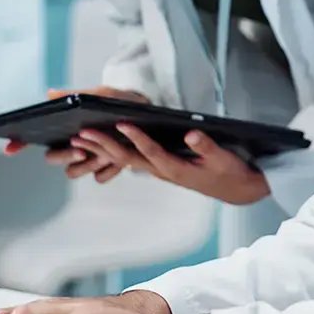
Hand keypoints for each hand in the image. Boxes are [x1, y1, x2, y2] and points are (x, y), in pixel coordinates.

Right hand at [4, 87, 149, 187]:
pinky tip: (119, 160)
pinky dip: (108, 170)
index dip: (18, 143)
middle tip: (82, 148)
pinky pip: (99, 178)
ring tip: (107, 151)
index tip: (10, 147)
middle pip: (52, 158)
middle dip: (65, 155)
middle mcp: (72, 145)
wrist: (146, 112)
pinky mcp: (106, 169)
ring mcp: (88, 159)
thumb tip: (51, 94)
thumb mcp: (101, 94)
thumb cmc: (119, 101)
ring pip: (74, 172)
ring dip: (89, 163)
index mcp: (66, 128)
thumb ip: (78, 95)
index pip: (34, 137)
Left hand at [77, 123, 269, 205]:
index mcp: (176, 169)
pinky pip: (131, 160)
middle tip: (82, 133)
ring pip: (125, 160)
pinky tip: (98, 144)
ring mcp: (159, 170)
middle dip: (103, 145)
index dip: (137, 138)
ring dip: (101, 150)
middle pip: (128, 158)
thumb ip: (206, 147)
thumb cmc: (229, 172)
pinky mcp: (159, 166)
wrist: (235, 189)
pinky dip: (112, 152)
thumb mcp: (224, 159)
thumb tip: (191, 134)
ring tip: (78, 138)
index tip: (122, 124)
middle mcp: (162, 171)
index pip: (152, 152)